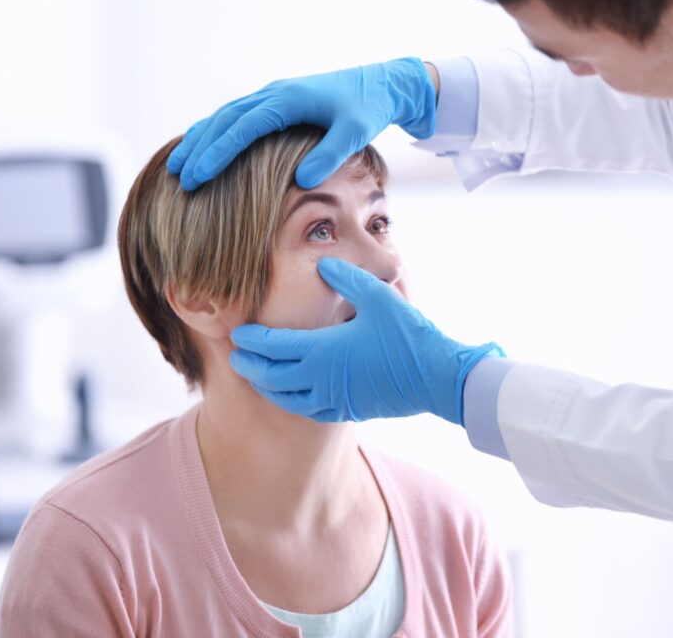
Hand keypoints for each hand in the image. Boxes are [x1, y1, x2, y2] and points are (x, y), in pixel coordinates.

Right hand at [167, 58, 436, 190]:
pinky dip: (215, 131)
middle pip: (225, 120)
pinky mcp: (276, 103)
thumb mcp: (354, 133)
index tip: (199, 175)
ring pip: (225, 116)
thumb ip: (328, 155)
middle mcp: (274, 94)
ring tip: (178, 165)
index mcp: (287, 99)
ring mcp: (272, 96)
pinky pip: (237, 116)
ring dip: (201, 139)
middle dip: (200, 148)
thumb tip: (302, 182)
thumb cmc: (368, 109)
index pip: (243, 127)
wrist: (380, 84)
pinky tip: (202, 147)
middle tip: (179, 177)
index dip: (218, 152)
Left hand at [229, 258, 501, 425]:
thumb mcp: (378, 297)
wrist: (437, 378)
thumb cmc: (408, 336)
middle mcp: (322, 379)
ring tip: (258, 377)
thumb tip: (322, 262)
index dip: (252, 341)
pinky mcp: (349, 410)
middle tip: (236, 356)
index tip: (238, 333)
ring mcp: (335, 398)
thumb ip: (346, 278)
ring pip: (287, 399)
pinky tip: (293, 395)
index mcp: (324, 350)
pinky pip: (310, 410)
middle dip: (250, 366)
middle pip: (272, 376)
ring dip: (267, 387)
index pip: (274, 347)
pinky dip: (293, 401)